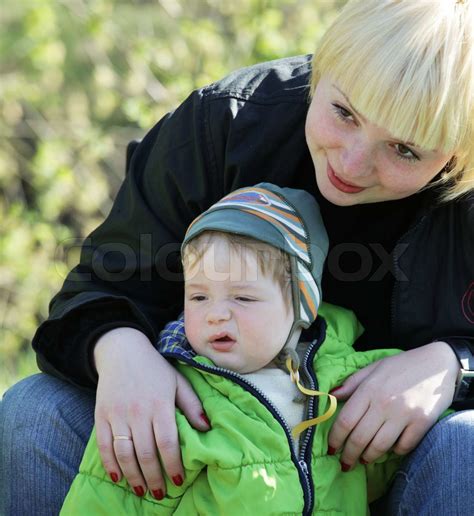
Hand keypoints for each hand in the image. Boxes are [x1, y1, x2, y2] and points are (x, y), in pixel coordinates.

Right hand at [93, 327, 209, 498]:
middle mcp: (138, 411)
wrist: (122, 350)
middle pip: (146, 453)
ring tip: (142, 490)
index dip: (173, 464)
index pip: (167, 441)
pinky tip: (118, 476)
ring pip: (125, 453)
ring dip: (133, 476)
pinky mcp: (102, 415)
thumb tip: (206, 428)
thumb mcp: (178, 381)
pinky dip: (110, 464)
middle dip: (154, 477)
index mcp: (160, 403)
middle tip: (161, 493)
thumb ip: (191, 404)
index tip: (179, 480)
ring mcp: (118, 414)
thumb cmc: (155, 368)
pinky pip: (105, 445)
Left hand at [327, 341, 458, 470]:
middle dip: (349, 455)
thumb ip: (352, 383)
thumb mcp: (374, 368)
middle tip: (344, 463)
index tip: (330, 448)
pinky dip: (394, 451)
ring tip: (363, 460)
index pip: (345, 420)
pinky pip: (404, 446)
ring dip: (368, 457)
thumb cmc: (402, 365)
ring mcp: (404, 414)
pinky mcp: (422, 423)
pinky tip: (389, 449)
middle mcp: (385, 403)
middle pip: (360, 438)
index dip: (335, 438)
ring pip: (380, 446)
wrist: (438, 363)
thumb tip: (331, 396)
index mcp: (369, 388)